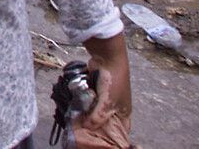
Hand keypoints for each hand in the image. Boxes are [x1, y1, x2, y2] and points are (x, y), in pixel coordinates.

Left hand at [75, 33, 132, 147]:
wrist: (107, 57)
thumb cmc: (114, 81)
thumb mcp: (108, 103)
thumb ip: (97, 117)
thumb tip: (87, 127)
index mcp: (124, 112)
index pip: (121, 130)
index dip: (113, 137)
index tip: (102, 142)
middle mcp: (115, 106)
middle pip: (105, 121)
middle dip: (96, 126)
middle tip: (85, 134)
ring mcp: (104, 97)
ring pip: (95, 111)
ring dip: (87, 115)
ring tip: (77, 124)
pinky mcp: (95, 90)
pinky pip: (89, 101)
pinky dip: (83, 105)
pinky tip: (75, 111)